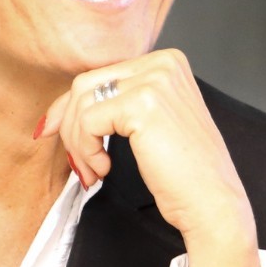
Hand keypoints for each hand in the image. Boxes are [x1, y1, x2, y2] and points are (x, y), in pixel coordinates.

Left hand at [37, 49, 263, 266]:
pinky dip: (86, 149)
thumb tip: (52, 116)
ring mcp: (154, 80)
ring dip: (77, 143)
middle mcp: (162, 63)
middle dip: (70, 126)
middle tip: (79, 164)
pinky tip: (105, 168)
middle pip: (85, 84)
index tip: (55, 132)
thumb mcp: (145, 124)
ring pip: (81, 102)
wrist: (213, 205)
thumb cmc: (182, 172)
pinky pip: (88, 121)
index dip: (70, 107)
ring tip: (93, 171)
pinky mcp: (142, 104)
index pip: (99, 75)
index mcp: (165, 62)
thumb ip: (110, 106)